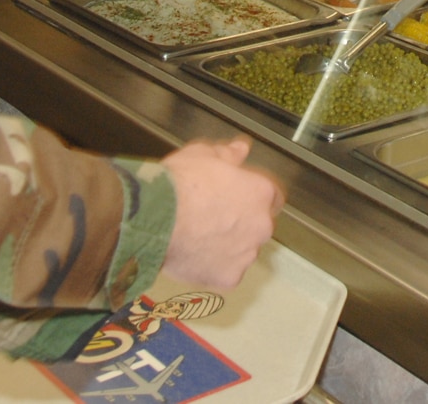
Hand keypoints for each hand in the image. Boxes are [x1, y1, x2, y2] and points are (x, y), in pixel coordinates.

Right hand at [159, 137, 285, 287]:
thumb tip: (240, 149)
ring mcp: (246, 254)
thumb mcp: (202, 155)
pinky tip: (195, 256)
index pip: (272, 197)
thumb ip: (228, 154)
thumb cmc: (178, 186)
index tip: (238, 198)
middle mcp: (260, 225)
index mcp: (259, 192)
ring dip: (229, 246)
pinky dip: (214, 267)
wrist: (155, 220)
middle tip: (212, 218)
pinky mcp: (229, 277)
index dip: (252, 197)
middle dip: (241, 223)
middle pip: (259, 226)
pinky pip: (226, 272)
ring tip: (200, 238)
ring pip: (243, 251)